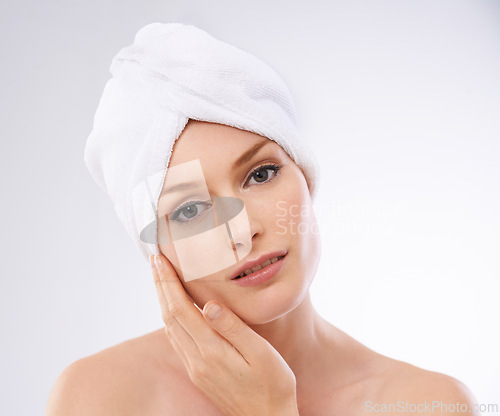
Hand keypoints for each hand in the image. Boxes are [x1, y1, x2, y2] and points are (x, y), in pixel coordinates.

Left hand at [150, 253, 299, 415]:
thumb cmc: (272, 386)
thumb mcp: (261, 354)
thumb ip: (234, 328)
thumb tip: (209, 304)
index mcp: (212, 350)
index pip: (181, 308)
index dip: (168, 282)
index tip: (159, 259)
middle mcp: (197, 359)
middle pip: (169, 315)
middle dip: (160, 286)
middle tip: (155, 260)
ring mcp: (195, 368)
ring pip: (169, 328)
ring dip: (163, 300)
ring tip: (161, 278)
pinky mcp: (198, 373)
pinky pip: (176, 340)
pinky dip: (170, 318)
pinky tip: (174, 310)